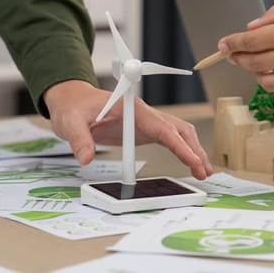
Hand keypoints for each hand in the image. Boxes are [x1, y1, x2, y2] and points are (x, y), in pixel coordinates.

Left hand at [44, 80, 212, 178]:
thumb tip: (86, 158)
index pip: (161, 127)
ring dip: (192, 149)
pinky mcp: (143, 130)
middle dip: (193, 149)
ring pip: (178, 132)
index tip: (192, 160)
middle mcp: (143, 113)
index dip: (179, 144)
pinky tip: (190, 162)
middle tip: (203, 171)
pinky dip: (183, 149)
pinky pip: (169, 137)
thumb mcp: (70, 122)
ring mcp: (145, 121)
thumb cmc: (73, 107)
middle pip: (177, 129)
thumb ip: (78, 139)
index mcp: (131, 109)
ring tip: (203, 171)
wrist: (72, 100)